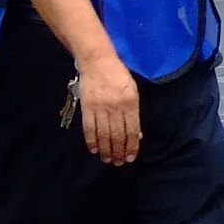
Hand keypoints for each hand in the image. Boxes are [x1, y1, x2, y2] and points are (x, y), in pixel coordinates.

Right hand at [76, 50, 142, 165]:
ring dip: (106, 150)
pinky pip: (89, 128)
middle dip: (119, 152)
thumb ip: (134, 112)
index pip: (132, 130)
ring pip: (104, 135)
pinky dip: (92, 141)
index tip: (130, 157)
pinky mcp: (87, 107)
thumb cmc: (118, 74)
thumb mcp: (132, 90)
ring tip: (108, 159)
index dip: (131, 146)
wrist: (97, 60)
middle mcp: (116, 107)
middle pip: (118, 135)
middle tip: (119, 163)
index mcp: (130, 102)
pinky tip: (94, 150)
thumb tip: (136, 134)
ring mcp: (100, 108)